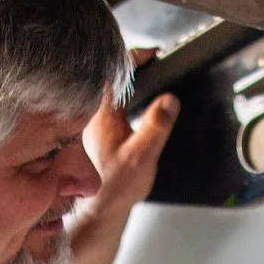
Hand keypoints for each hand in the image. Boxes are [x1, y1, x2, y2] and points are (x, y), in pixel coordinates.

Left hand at [78, 69, 178, 227]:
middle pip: (110, 76)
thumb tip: (169, 100)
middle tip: (153, 63)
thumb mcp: (142, 154)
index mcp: (102, 113)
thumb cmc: (117, 186)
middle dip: (132, 66)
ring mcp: (93, 122)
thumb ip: (156, 125)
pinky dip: (123, 97)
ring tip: (148, 77)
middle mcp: (93, 114)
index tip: (152, 54)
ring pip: (109, 91)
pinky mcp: (97, 132)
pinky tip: (136, 104)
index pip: (114, 71)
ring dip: (127, 81)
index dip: (134, 56)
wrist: (102, 208)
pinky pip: (109, 105)